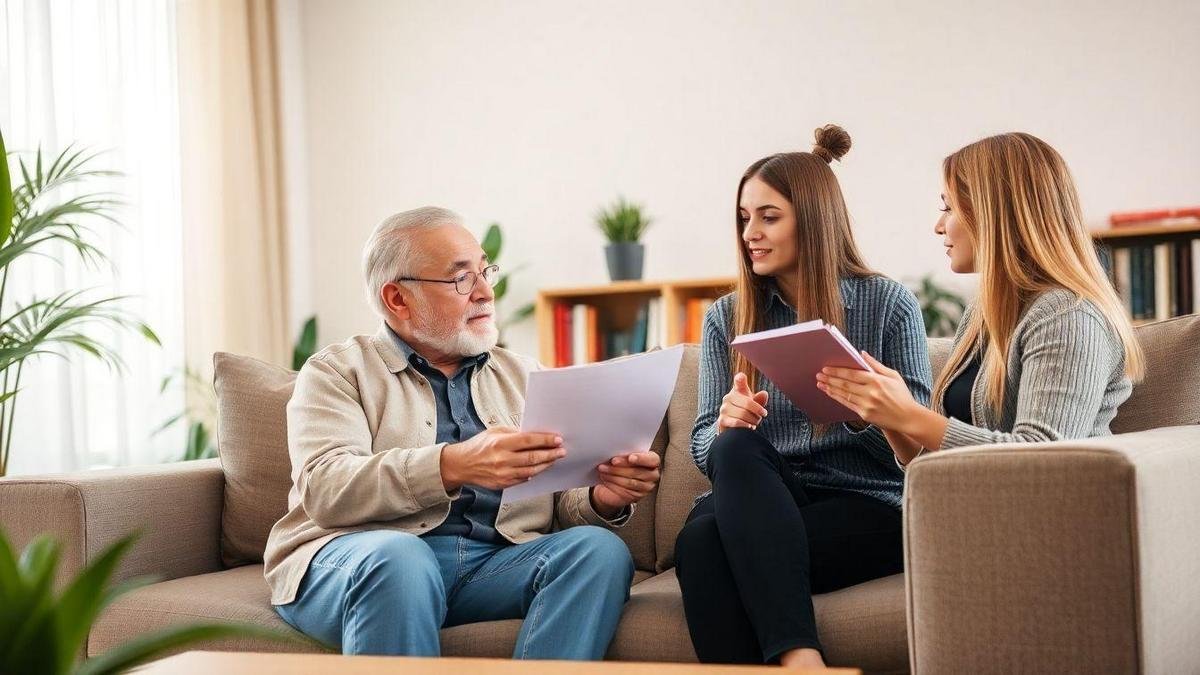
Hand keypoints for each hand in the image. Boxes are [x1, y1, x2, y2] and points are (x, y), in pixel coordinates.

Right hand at [441, 426, 565, 490]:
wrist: (461, 465)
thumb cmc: (479, 446)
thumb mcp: (494, 432)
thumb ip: (513, 433)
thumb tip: (534, 434)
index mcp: (500, 443)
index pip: (528, 441)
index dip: (545, 440)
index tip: (558, 439)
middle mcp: (502, 459)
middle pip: (532, 457)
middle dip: (550, 454)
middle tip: (562, 450)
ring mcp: (502, 474)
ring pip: (530, 471)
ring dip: (545, 465)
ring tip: (555, 459)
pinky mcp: (502, 484)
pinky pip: (523, 479)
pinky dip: (534, 474)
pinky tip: (541, 468)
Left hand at [591, 451, 661, 517]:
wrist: (615, 483)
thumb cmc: (621, 465)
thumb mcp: (623, 456)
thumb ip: (623, 454)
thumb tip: (614, 451)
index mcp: (652, 460)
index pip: (652, 459)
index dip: (641, 458)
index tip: (630, 457)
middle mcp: (652, 474)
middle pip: (637, 471)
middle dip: (621, 466)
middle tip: (611, 462)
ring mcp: (646, 487)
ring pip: (630, 482)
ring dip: (614, 475)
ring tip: (603, 470)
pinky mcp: (638, 496)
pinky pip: (625, 490)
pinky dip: (613, 484)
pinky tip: (605, 479)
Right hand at [718, 372, 768, 433]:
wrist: (734, 427)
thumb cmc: (747, 412)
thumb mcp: (755, 404)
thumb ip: (760, 400)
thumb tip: (764, 394)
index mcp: (738, 390)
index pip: (739, 380)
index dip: (740, 378)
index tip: (742, 377)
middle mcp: (728, 397)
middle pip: (748, 403)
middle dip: (758, 412)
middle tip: (761, 416)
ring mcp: (724, 408)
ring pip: (743, 414)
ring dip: (753, 421)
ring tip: (754, 423)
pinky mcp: (721, 420)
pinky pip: (736, 422)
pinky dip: (745, 426)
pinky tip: (750, 427)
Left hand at [815, 352, 918, 430]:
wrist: (908, 418)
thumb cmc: (901, 395)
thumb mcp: (893, 376)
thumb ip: (876, 365)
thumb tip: (861, 353)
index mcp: (877, 380)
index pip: (853, 374)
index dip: (838, 371)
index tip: (826, 368)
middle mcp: (871, 392)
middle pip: (846, 384)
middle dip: (830, 379)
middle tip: (819, 375)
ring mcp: (867, 404)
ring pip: (844, 394)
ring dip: (831, 389)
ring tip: (821, 384)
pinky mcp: (865, 414)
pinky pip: (848, 404)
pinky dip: (838, 398)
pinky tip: (830, 393)